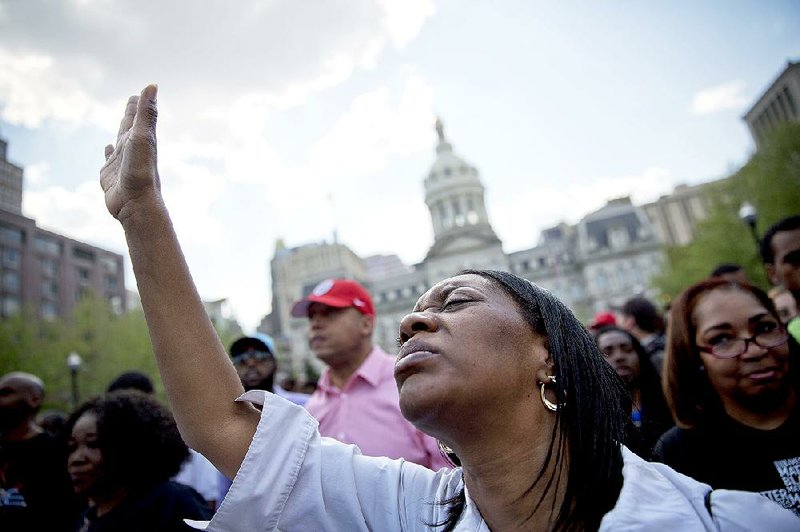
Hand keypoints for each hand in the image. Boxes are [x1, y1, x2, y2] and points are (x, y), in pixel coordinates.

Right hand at [100, 84, 160, 219]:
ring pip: (119, 144)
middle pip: (130, 128)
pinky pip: (108, 161)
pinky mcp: (110, 176)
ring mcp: (121, 163)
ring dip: (120, 134)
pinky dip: (107, 153)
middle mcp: (132, 150)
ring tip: (120, 128)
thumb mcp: (143, 137)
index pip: (138, 117)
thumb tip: (152, 85)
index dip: (138, 104)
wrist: (136, 204)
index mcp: (140, 140)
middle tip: (132, 102)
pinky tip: (107, 149)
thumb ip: (146, 113)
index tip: (140, 92)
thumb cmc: (140, 171)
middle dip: (130, 115)